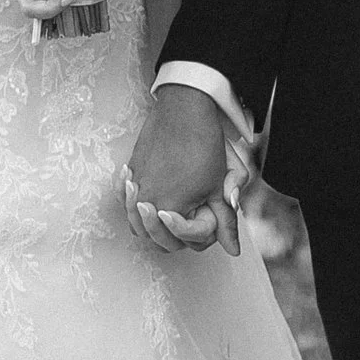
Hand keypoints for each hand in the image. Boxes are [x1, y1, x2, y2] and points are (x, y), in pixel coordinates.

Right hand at [124, 81, 238, 257]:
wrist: (186, 107)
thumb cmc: (205, 146)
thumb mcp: (219, 187)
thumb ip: (225, 222)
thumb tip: (234, 251)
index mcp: (168, 209)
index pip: (175, 239)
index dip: (190, 234)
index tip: (197, 218)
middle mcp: (145, 200)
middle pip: (150, 236)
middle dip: (167, 234)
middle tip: (178, 223)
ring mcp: (135, 184)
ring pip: (134, 220)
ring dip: (147, 222)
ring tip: (160, 214)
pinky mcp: (130, 168)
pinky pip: (125, 198)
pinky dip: (133, 202)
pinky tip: (144, 196)